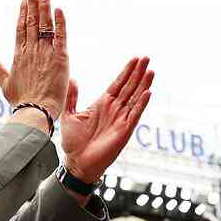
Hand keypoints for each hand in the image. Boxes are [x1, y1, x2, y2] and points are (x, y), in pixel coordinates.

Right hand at [0, 0, 68, 117]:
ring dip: (44, 7)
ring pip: (44, 25)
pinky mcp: (60, 58)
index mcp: (18, 55)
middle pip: (31, 21)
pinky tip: (59, 9)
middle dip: (33, 2)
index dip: (23, 11)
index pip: (21, 28)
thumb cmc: (21, 102)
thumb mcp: (5, 84)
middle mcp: (31, 50)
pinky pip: (60, 36)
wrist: (35, 111)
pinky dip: (60, 22)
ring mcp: (45, 53)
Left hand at [61, 57, 153, 182]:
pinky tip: (148, 92)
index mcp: (103, 104)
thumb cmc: (73, 142)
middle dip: (138, 73)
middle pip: (129, 87)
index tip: (135, 58)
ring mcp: (121, 120)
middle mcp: (114, 110)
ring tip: (151, 71)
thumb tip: (73, 78)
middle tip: (147, 58)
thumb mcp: (69, 114)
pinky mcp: (124, 131)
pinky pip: (135, 115)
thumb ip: (72, 97)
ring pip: (135, 98)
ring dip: (144, 85)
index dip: (127, 71)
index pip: (118, 83)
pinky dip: (141, 104)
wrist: (76, 162)